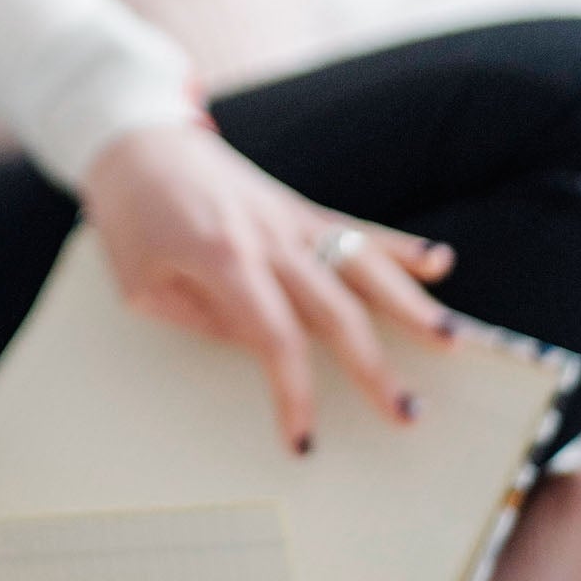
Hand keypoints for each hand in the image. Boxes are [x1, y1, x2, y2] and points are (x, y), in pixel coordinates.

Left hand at [79, 122, 457, 451]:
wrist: (134, 139)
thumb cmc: (128, 216)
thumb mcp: (140, 283)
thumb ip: (200, 317)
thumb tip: (260, 346)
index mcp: (223, 257)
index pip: (276, 338)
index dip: (295, 392)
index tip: (304, 441)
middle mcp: (267, 235)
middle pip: (335, 307)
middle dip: (374, 366)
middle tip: (407, 414)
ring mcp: (287, 217)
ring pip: (360, 262)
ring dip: (409, 304)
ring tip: (451, 341)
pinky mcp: (294, 207)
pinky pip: (352, 227)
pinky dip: (397, 246)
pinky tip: (439, 263)